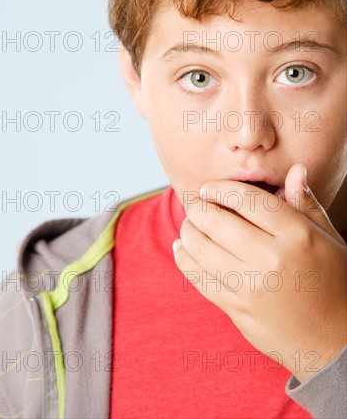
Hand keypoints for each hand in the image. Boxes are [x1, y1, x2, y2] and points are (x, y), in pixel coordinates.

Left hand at [172, 164, 346, 382]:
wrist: (335, 342)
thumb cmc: (333, 283)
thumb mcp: (327, 239)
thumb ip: (305, 204)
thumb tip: (296, 170)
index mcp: (295, 236)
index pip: (246, 199)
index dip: (219, 188)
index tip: (208, 187)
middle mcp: (270, 259)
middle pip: (216, 221)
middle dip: (197, 206)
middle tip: (193, 202)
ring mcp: (250, 286)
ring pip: (200, 248)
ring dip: (187, 230)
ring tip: (189, 223)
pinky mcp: (236, 309)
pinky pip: (198, 278)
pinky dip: (183, 258)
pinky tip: (181, 248)